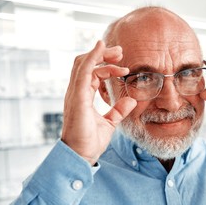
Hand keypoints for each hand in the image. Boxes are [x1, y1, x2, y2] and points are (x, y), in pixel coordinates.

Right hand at [61, 41, 136, 164]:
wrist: (81, 156)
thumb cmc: (90, 142)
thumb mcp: (109, 123)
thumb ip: (118, 111)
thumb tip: (131, 101)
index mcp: (82, 97)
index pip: (93, 74)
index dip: (107, 67)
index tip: (124, 68)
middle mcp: (76, 92)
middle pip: (86, 64)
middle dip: (103, 55)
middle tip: (120, 51)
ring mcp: (75, 94)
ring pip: (83, 64)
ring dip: (100, 54)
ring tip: (117, 51)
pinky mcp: (77, 97)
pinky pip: (83, 71)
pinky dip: (92, 57)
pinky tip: (101, 48)